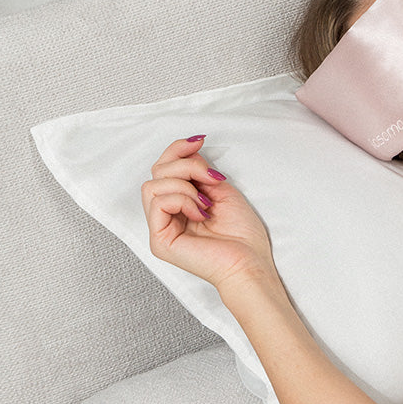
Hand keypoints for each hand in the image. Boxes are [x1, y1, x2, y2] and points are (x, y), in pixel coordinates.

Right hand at [141, 136, 275, 290]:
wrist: (250, 262)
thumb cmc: (242, 234)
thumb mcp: (222, 190)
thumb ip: (201, 172)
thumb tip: (190, 149)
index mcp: (180, 203)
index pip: (164, 168)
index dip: (178, 149)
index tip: (199, 141)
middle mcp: (167, 215)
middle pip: (157, 171)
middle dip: (186, 165)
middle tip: (211, 177)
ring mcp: (161, 228)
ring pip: (152, 185)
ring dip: (185, 185)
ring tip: (205, 202)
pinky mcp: (159, 240)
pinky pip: (158, 203)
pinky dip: (182, 200)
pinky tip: (200, 212)